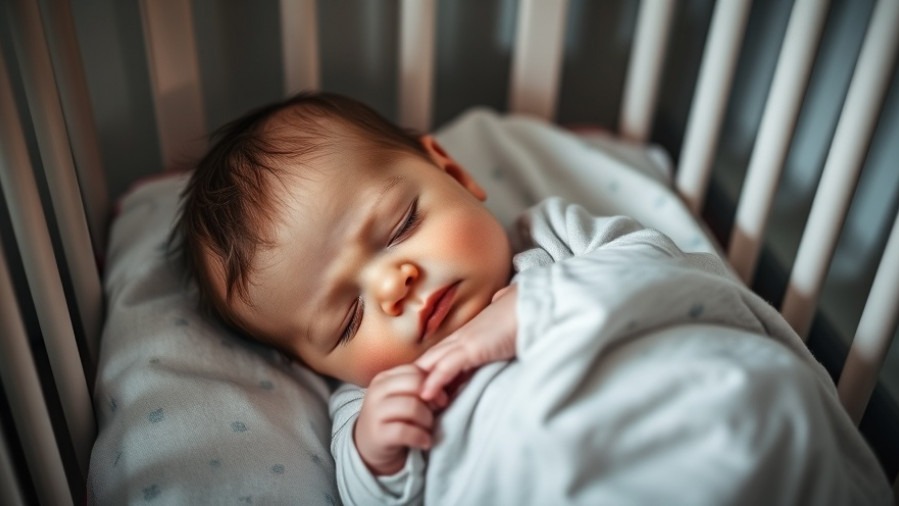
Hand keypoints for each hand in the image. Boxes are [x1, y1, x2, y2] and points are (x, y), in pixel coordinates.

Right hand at [355, 364, 445, 474]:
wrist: (371, 448)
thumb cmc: (396, 419)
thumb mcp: (405, 398)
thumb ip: (421, 387)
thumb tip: (446, 384)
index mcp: (384, 378)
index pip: (415, 370)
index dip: (434, 383)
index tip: (440, 399)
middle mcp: (376, 391)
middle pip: (415, 384)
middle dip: (432, 400)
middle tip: (437, 412)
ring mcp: (374, 412)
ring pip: (412, 406)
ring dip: (427, 420)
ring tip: (428, 429)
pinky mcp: (377, 435)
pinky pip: (405, 431)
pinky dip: (421, 437)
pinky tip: (425, 442)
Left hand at [415, 285, 517, 401]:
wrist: (536, 307)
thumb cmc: (525, 317)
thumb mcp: (505, 332)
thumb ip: (496, 336)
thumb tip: (498, 334)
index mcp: (468, 334)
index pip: (440, 356)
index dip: (429, 373)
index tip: (426, 394)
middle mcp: (461, 337)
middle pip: (429, 360)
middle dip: (418, 381)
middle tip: (412, 402)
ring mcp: (465, 341)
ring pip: (432, 363)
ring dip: (421, 385)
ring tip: (414, 406)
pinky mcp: (472, 348)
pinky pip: (447, 367)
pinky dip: (434, 382)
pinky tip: (426, 396)